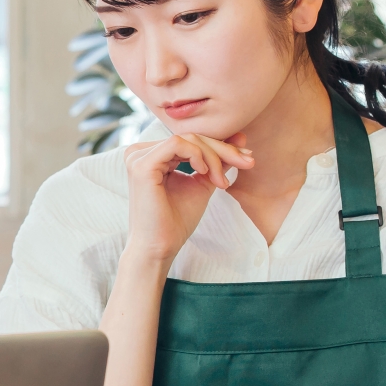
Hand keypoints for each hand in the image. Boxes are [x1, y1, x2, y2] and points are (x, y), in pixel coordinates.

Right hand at [121, 132, 253, 266]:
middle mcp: (141, 152)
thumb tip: (240, 138)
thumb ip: (217, 161)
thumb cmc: (176, 221)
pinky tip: (205, 172)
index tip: (247, 159)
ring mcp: (138, 156)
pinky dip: (197, 155)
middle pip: (191, 137)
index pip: (191, 140)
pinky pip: (177, 144)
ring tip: (221, 181)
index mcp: (152, 155)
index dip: (221, 146)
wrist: (160, 248)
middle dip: (223, 150)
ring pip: (187, 139)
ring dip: (213, 157)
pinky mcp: (142, 164)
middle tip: (246, 163)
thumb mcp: (203, 184)